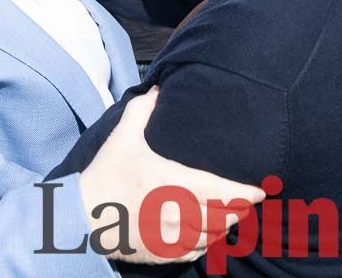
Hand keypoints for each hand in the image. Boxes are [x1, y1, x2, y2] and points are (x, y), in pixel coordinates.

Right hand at [79, 87, 264, 263]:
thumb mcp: (122, 138)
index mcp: (171, 182)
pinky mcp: (162, 253)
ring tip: (232, 216)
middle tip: (248, 202)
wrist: (81, 217)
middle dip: (239, 210)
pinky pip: (195, 252)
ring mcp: (170, 236)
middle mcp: (176, 212)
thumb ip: (141, 111)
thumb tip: (155, 89)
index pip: (220, 191)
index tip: (260, 191)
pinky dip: (207, 244)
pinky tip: (208, 235)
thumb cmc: (105, 176)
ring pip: (212, 236)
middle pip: (223, 217)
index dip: (244, 193)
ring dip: (225, 227)